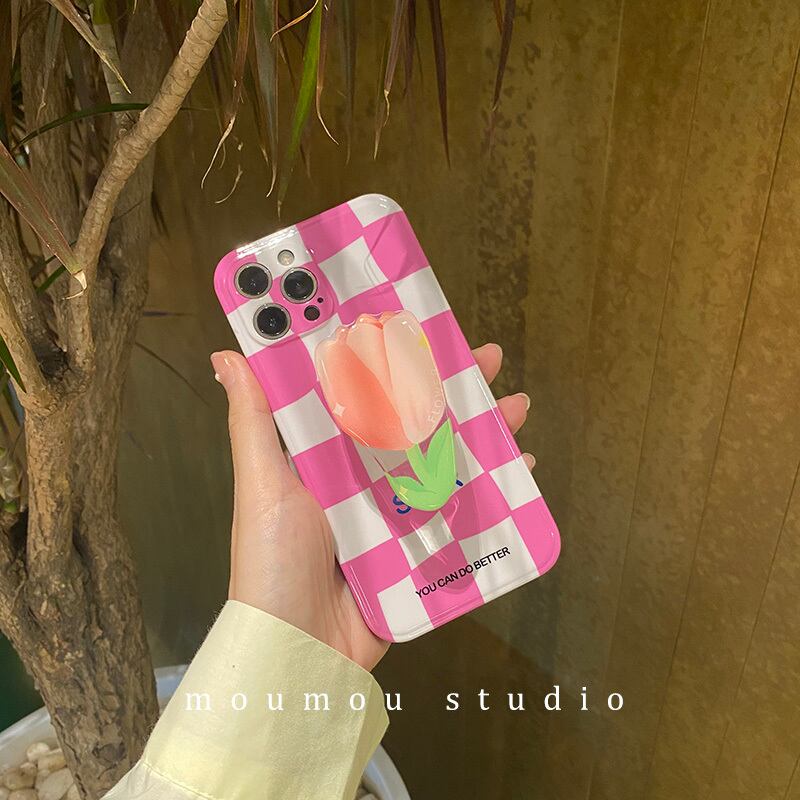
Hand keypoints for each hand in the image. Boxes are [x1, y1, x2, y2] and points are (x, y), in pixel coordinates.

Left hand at [211, 344, 533, 670]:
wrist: (302, 650)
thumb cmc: (273, 561)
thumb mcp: (262, 484)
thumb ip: (254, 422)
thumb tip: (229, 354)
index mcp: (326, 456)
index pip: (363, 394)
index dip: (391, 359)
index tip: (418, 325)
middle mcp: (363, 478)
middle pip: (415, 422)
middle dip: (453, 388)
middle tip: (487, 358)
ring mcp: (396, 512)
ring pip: (446, 459)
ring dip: (483, 430)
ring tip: (515, 406)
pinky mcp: (419, 547)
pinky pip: (461, 509)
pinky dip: (492, 488)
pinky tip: (520, 469)